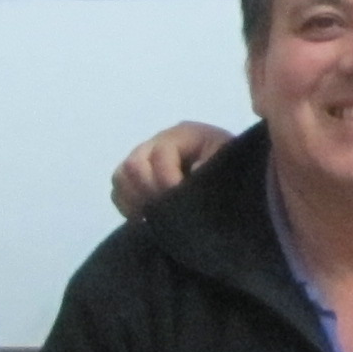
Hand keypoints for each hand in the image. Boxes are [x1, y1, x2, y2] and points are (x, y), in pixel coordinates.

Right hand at [113, 121, 237, 219]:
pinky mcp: (138, 178)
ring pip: (121, 178)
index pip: (161, 154)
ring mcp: (144, 160)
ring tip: (155, 215)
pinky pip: (118, 192)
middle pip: (133, 165)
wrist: (234, 176)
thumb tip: (187, 178)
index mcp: (183, 134)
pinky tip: (147, 217)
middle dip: (149, 191)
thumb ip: (208, 167)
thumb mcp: (227, 162)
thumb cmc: (233, 166)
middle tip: (166, 210)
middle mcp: (157, 142)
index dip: (168, 180)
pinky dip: (129, 206)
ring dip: (136, 199)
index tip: (183, 202)